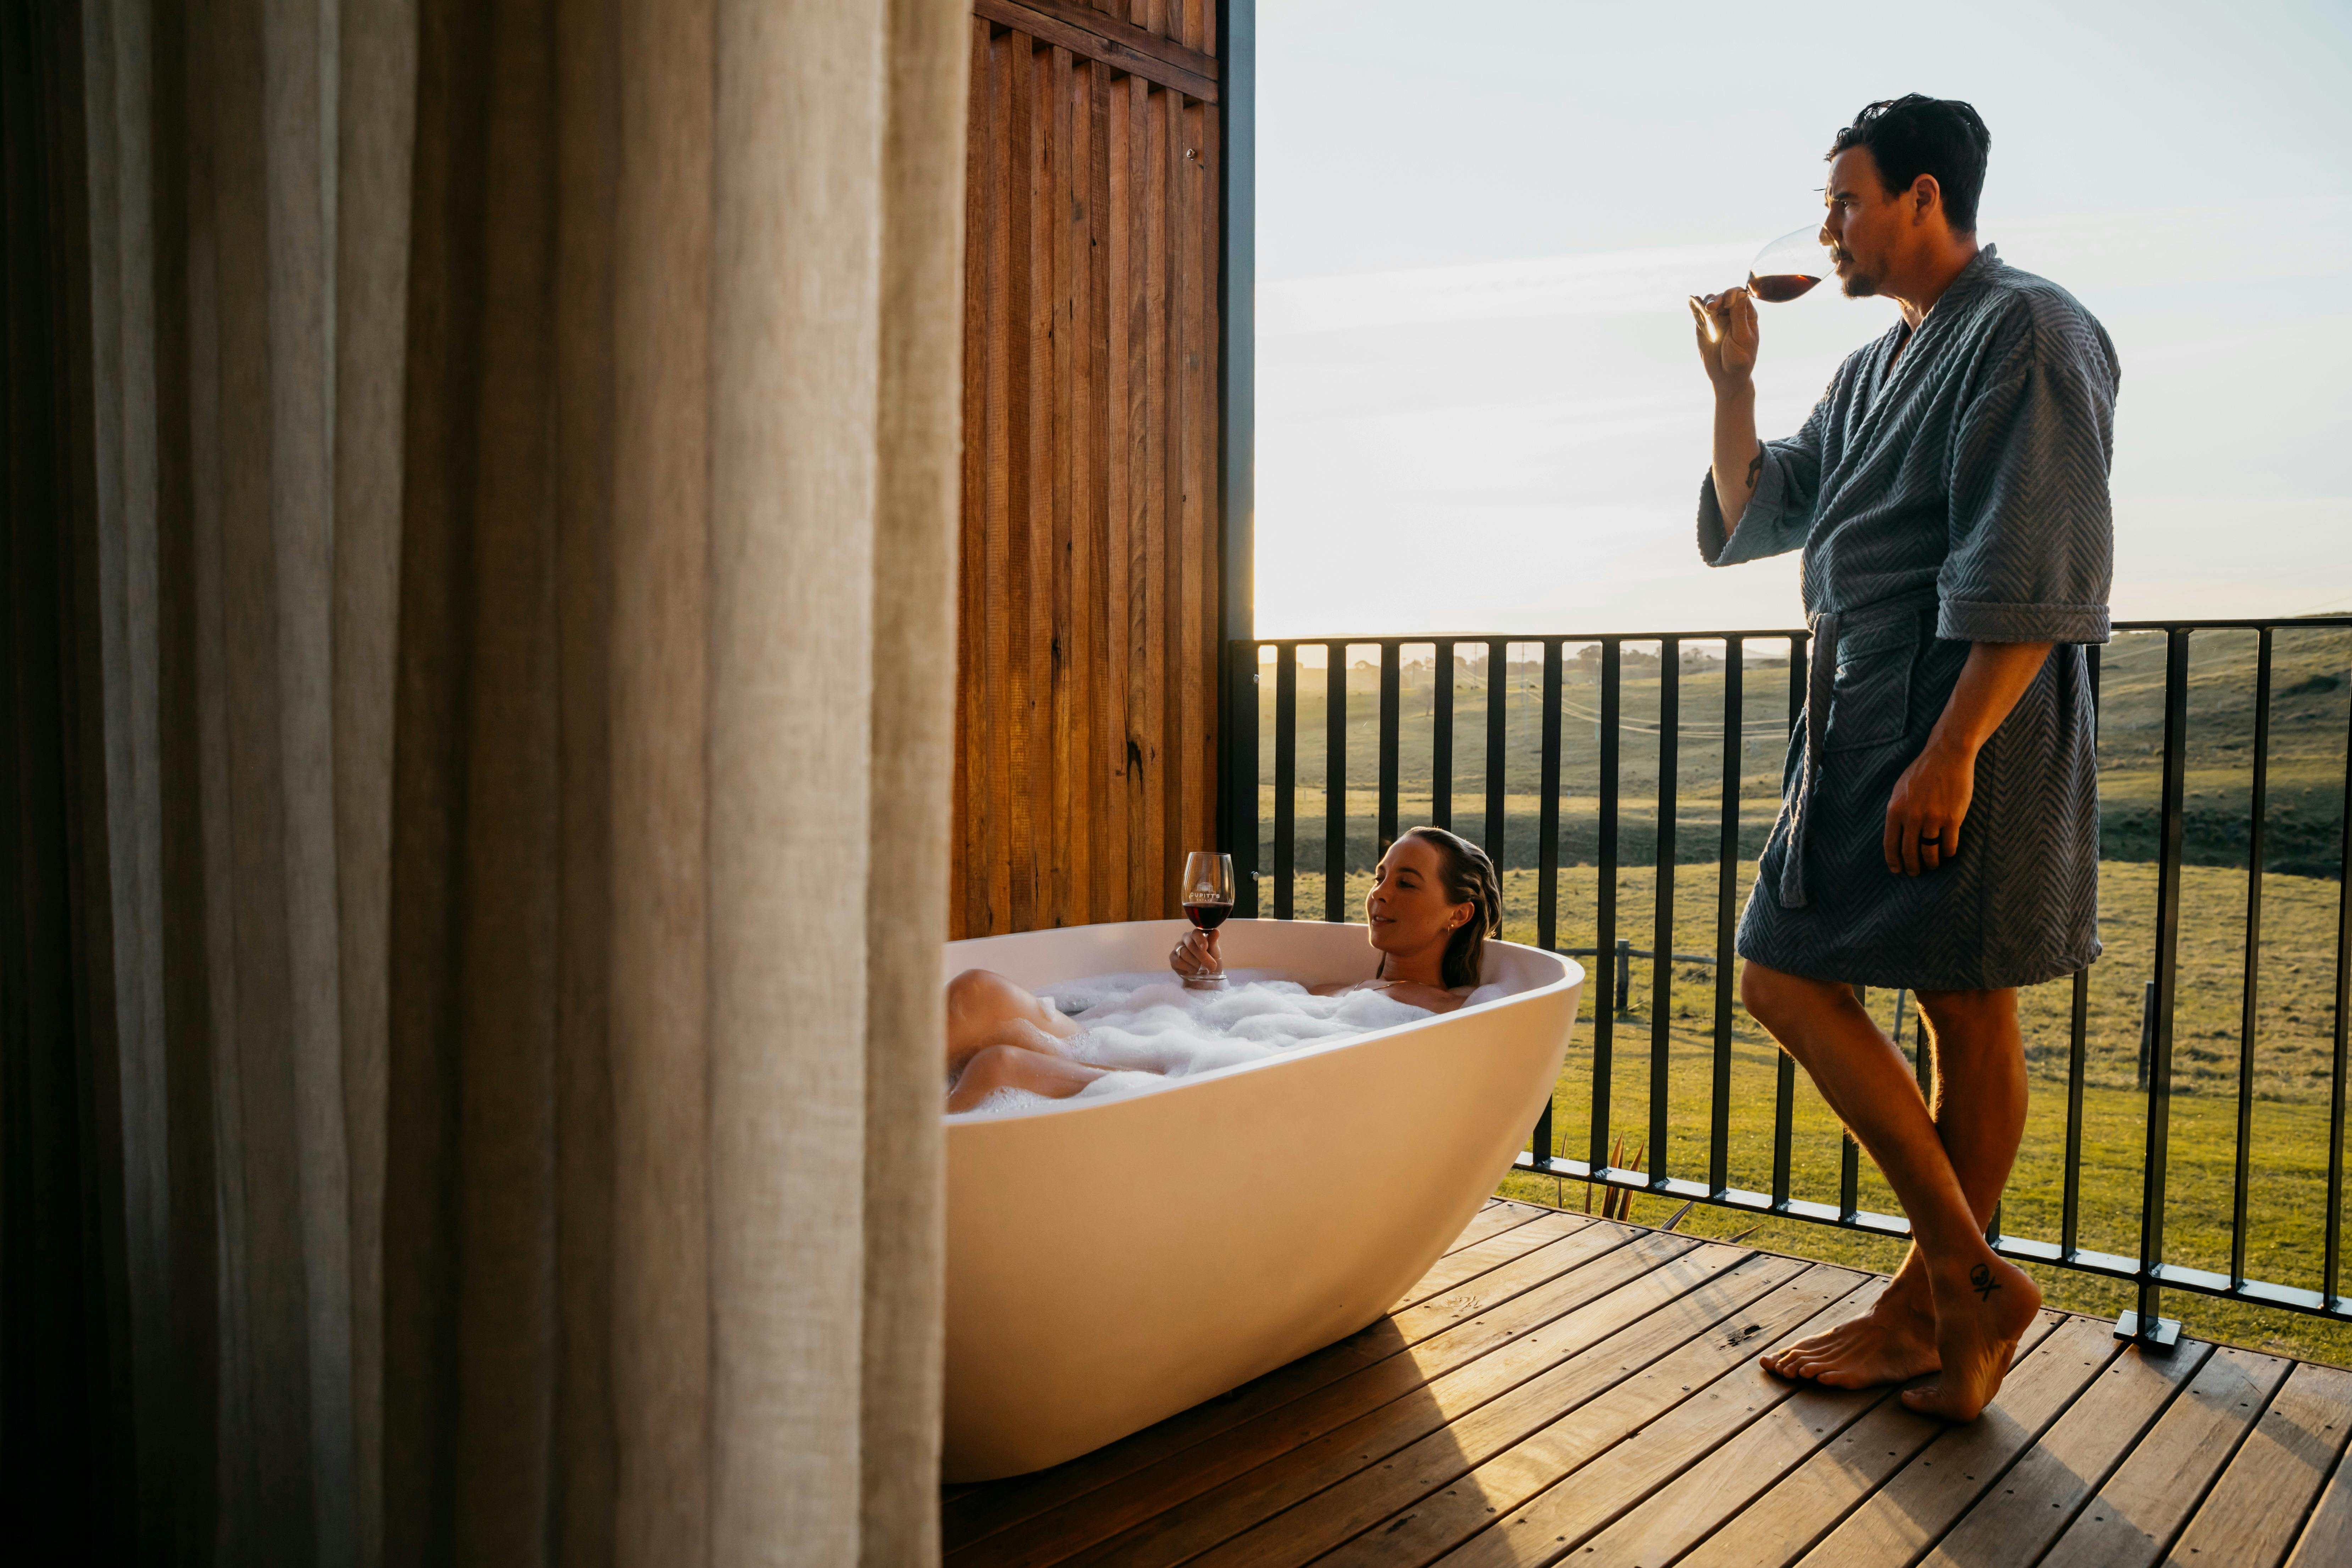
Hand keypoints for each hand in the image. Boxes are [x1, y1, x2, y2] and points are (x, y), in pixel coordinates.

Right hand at [1170, 928, 1221, 979]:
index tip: (1205, 947)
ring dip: (1196, 963)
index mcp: (1197, 935)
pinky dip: (1188, 968)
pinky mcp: (1173, 957)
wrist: (1203, 978)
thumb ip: (1213, 943)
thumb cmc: (1210, 963)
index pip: (1196, 933)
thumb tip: (1216, 931)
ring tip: (1202, 969)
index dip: (1200, 940)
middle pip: (1190, 945)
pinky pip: (1178, 961)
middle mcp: (1186, 939)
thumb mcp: (1215, 954)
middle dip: (1202, 956)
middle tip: (1212, 966)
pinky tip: (1193, 970)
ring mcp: (1178, 948)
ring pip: (1184, 953)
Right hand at [1688, 287, 1758, 389]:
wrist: (1726, 377)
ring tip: (1706, 310)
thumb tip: (1740, 294)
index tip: (1727, 303)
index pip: (1740, 295)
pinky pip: (1699, 312)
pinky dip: (1696, 306)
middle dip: (1718, 299)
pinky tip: (1692, 301)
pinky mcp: (1704, 325)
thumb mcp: (1742, 338)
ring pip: (1711, 302)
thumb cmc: (1739, 360)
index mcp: (1746, 315)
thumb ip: (1740, 316)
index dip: (1733, 295)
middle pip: (1724, 296)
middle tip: (1711, 308)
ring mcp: (1717, 319)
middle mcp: (1732, 313)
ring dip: (1707, 302)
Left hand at [1884, 737, 1975, 875]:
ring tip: (1933, 865)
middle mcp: (1912, 817)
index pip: (1890, 844)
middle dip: (1912, 866)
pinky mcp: (1953, 819)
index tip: (1897, 870)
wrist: (1947, 755)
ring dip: (1931, 862)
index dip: (1893, 861)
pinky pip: (1949, 845)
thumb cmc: (1923, 771)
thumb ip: (1897, 811)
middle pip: (1910, 852)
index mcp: (1895, 809)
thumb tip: (1896, 834)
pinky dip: (1948, 853)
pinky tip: (1948, 854)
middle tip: (1915, 873)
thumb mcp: (1900, 789)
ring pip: (1930, 852)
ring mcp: (1933, 819)